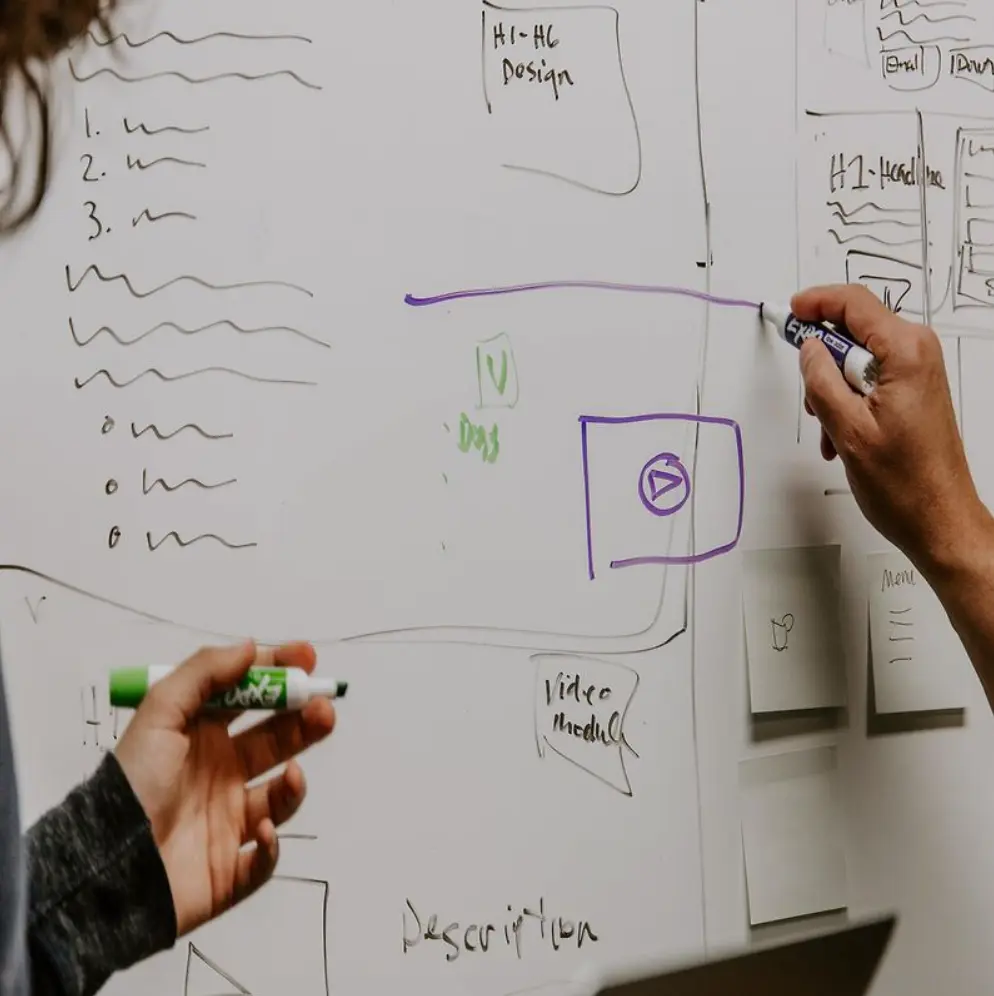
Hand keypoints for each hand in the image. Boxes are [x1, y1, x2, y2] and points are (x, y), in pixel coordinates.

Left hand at [115, 640, 334, 935]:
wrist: (106, 873)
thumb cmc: (133, 786)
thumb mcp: (159, 716)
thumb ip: (204, 673)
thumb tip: (250, 646)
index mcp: (200, 737)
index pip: (249, 698)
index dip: (279, 676)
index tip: (307, 659)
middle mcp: (218, 775)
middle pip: (275, 742)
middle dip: (304, 722)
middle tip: (323, 709)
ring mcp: (226, 822)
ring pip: (279, 798)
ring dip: (294, 785)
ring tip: (291, 774)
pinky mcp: (230, 870)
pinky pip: (265, 859)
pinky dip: (273, 846)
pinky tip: (264, 832)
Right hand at [796, 283, 986, 572]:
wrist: (938, 519)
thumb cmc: (906, 484)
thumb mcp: (847, 429)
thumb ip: (821, 381)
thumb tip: (808, 350)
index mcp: (906, 353)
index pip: (854, 303)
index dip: (816, 303)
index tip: (790, 313)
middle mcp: (917, 354)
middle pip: (853, 332)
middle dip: (822, 362)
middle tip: (810, 395)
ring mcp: (916, 373)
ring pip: (856, 361)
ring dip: (832, 390)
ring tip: (832, 429)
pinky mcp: (912, 391)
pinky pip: (868, 381)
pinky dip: (847, 403)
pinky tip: (843, 436)